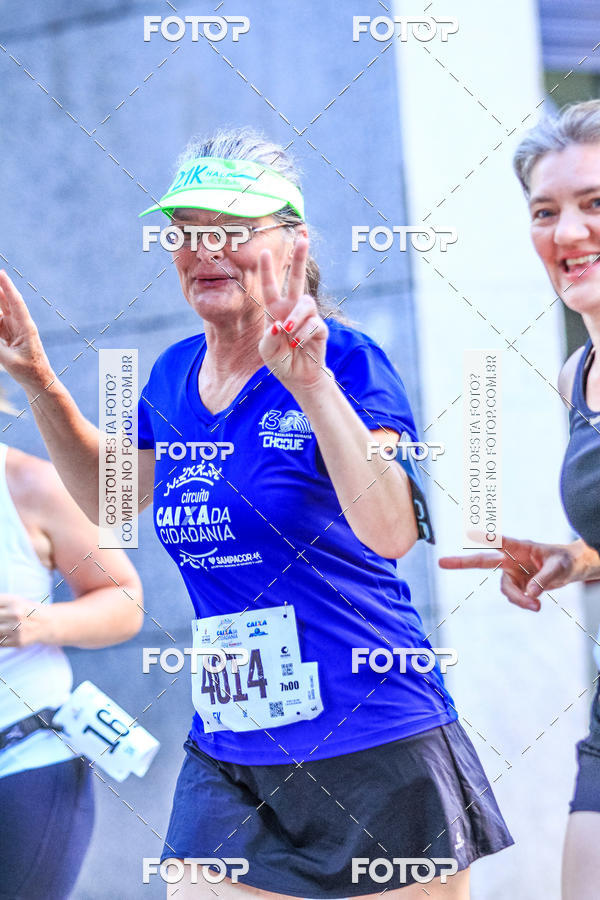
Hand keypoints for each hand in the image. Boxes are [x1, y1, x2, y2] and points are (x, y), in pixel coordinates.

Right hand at [0, 270, 53, 391]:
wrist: (39, 381)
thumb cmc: (29, 371)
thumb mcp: (9, 360)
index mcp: (26, 328)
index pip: (15, 303)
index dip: (8, 287)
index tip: (1, 273)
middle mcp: (20, 325)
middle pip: (6, 303)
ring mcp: (14, 330)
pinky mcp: (9, 336)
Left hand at [0, 593, 45, 647]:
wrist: (48, 623)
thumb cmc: (28, 610)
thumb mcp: (16, 601)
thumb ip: (1, 603)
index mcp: (14, 601)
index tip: (0, 614)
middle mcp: (16, 614)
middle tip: (3, 621)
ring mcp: (17, 629)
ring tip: (5, 627)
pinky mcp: (18, 641)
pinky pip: (0, 642)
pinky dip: (1, 639)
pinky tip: (7, 634)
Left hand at [257, 238, 328, 392]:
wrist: (298, 377)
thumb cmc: (280, 361)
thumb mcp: (266, 351)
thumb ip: (269, 338)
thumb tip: (281, 325)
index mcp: (275, 310)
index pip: (270, 286)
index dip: (267, 269)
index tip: (262, 251)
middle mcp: (292, 309)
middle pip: (297, 279)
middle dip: (300, 258)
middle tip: (302, 238)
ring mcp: (307, 317)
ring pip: (306, 303)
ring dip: (295, 317)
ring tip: (288, 331)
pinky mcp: (320, 328)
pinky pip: (314, 323)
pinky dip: (303, 334)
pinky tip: (298, 345)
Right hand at [438, 536, 593, 610]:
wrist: (570, 568)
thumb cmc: (564, 561)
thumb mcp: (559, 568)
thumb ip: (544, 580)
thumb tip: (529, 594)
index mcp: (520, 547)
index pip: (500, 542)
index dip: (485, 538)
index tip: (470, 533)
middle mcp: (511, 559)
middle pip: (483, 561)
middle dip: (461, 562)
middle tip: (441, 562)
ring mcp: (512, 572)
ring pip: (505, 589)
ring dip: (518, 600)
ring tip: (536, 607)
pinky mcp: (516, 584)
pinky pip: (515, 597)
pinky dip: (524, 603)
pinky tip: (535, 604)